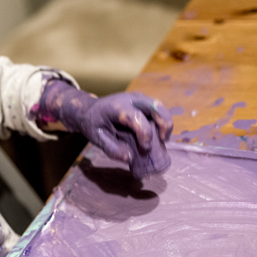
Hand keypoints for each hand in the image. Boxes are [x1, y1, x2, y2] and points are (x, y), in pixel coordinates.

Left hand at [37, 80, 172, 177]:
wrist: (91, 109)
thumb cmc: (93, 123)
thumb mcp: (96, 138)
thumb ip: (111, 149)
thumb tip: (129, 158)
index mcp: (117, 107)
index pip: (136, 117)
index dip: (144, 133)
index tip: (145, 148)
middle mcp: (131, 99)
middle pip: (156, 106)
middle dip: (165, 124)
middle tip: (162, 141)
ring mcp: (140, 99)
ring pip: (160, 107)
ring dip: (165, 124)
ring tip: (161, 140)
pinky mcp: (144, 102)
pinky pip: (158, 111)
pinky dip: (161, 123)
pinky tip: (156, 136)